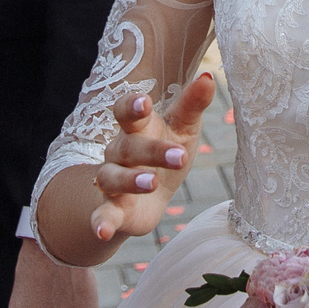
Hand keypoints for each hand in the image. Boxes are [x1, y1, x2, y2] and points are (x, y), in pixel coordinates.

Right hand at [89, 70, 215, 244]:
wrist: (150, 198)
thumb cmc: (167, 153)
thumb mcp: (183, 129)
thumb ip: (192, 104)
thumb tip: (209, 78)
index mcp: (137, 128)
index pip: (125, 111)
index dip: (131, 106)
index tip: (144, 103)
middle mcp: (119, 152)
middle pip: (127, 146)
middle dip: (151, 150)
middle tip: (179, 154)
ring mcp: (113, 180)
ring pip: (112, 177)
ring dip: (130, 180)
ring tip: (151, 183)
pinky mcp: (113, 210)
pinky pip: (101, 214)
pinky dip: (100, 222)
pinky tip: (102, 230)